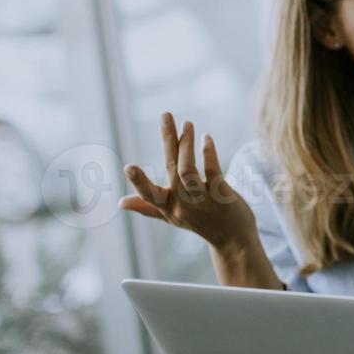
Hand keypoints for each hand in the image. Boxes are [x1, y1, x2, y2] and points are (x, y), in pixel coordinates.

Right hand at [119, 112, 257, 254]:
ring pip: (189, 170)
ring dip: (188, 144)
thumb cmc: (201, 223)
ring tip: (188, 123)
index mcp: (168, 206)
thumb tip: (120, 202)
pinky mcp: (222, 195)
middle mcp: (183, 204)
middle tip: (165, 114)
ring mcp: (203, 200)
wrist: (233, 240)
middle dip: (167, 139)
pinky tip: (207, 139)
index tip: (128, 166)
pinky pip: (213, 172)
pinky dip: (209, 154)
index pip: (150, 194)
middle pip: (171, 168)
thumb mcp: (172, 217)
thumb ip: (147, 207)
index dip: (139, 181)